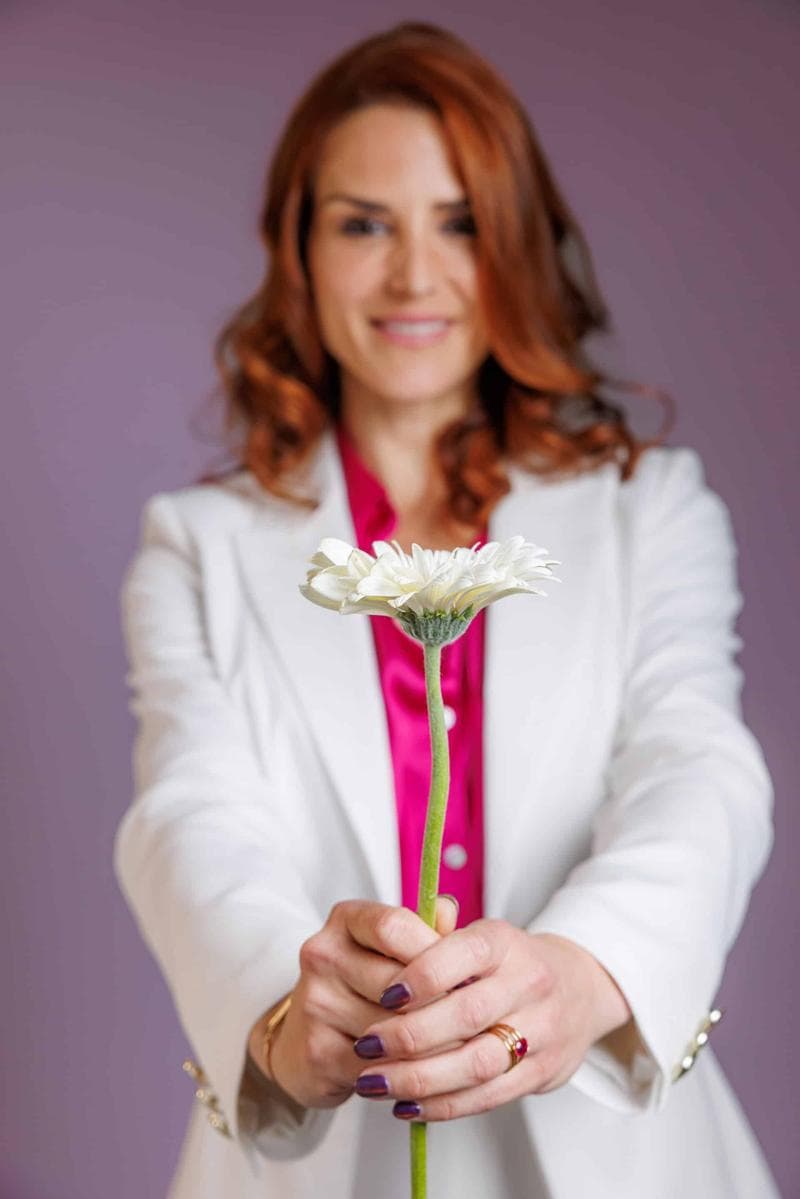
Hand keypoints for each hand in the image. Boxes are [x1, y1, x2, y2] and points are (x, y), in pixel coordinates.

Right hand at [248, 896, 458, 1109]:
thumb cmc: (364, 986)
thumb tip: (449, 910)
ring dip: (432, 1044)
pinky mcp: (317, 1050)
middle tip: (473, 1021)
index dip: (435, 951)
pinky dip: (408, 1071)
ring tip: (455, 1048)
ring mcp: (315, 1003)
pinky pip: (381, 1064)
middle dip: (441, 1005)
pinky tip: (421, 1069)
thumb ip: (424, 928)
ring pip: (394, 1027)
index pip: (394, 925)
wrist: (304, 1039)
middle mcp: (323, 954)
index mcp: (345, 920)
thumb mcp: (392, 949)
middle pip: (397, 981)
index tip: (464, 974)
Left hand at [350, 920, 632, 1121]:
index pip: (465, 954)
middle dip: (410, 1035)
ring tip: (375, 1083)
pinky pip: (488, 1097)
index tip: (384, 994)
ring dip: (419, 1079)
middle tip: (366, 1045)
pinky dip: (443, 1106)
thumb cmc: (509, 962)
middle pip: (468, 1014)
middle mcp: (529, 983)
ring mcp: (541, 1031)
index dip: (423, 975)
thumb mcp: (479, 937)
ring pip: (477, 1063)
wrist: (580, 988)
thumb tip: (384, 943)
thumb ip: (434, 939)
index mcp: (505, 942)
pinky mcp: (542, 1072)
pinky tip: (406, 1105)